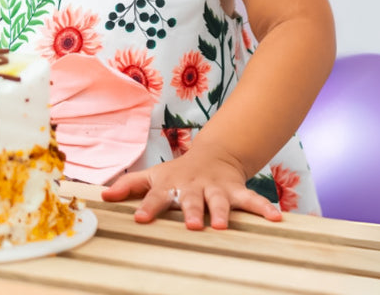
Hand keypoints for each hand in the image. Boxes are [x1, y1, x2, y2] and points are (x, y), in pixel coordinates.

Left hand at [101, 143, 281, 229]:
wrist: (213, 153)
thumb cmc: (177, 173)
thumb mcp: (153, 176)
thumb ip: (129, 186)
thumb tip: (102, 194)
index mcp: (170, 185)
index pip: (155, 197)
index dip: (147, 207)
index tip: (140, 219)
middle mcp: (192, 187)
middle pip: (190, 200)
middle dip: (191, 211)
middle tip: (192, 225)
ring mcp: (215, 188)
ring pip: (219, 200)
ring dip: (222, 211)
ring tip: (224, 224)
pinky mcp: (236, 189)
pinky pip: (251, 199)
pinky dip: (264, 208)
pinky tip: (276, 219)